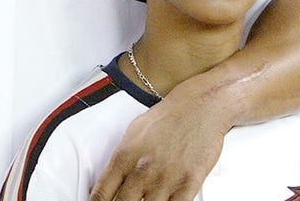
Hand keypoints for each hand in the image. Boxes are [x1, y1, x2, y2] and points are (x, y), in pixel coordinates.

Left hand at [89, 85, 226, 200]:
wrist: (198, 107)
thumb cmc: (167, 118)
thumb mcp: (133, 134)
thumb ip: (120, 161)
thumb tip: (109, 182)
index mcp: (124, 157)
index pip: (101, 194)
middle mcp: (142, 170)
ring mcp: (165, 179)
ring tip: (147, 200)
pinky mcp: (188, 184)